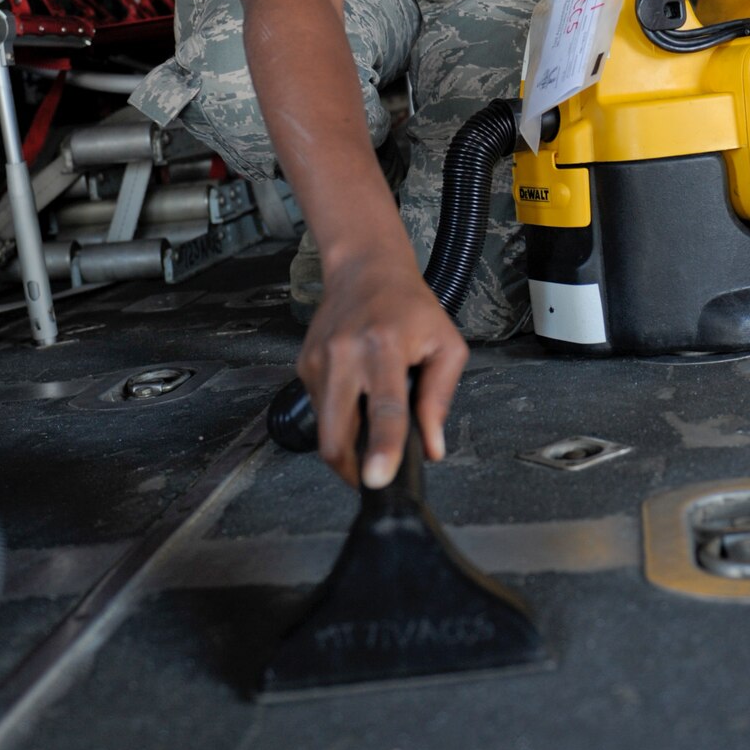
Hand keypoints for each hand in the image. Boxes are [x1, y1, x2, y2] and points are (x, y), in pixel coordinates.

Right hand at [297, 245, 468, 489]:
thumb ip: (440, 398)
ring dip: (345, 443)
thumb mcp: (445, 345)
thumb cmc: (410, 307)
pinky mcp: (304, 364)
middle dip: (350, 468)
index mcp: (384, 347)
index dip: (382, 448)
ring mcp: (318, 360)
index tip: (377, 480)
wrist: (365, 270)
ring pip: (323, 428)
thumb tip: (432, 447)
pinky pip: (319, 408)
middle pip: (335, 432)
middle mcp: (345, 354)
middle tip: (372, 475)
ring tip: (370, 428)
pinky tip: (356, 394)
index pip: (385, 408)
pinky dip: (337, 415)